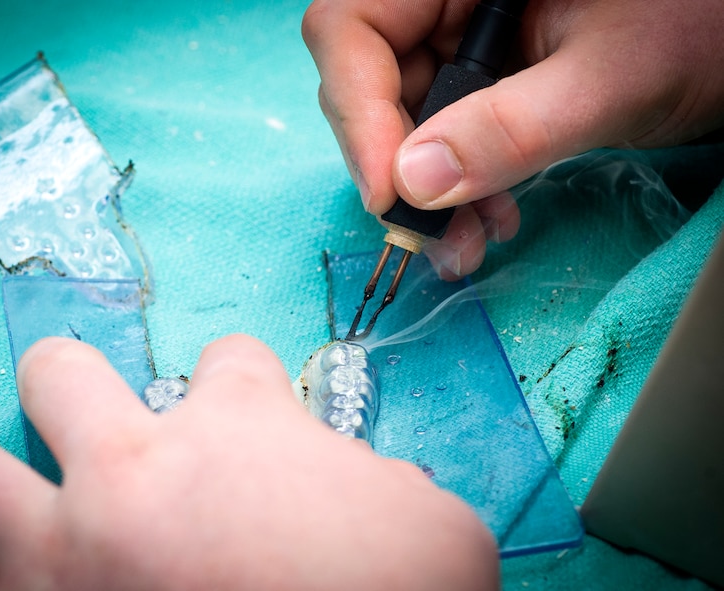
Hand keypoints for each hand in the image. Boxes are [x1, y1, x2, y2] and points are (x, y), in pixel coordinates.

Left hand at [0, 335, 498, 590]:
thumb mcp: (430, 522)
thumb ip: (380, 478)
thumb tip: (362, 486)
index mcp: (238, 427)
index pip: (229, 360)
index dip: (239, 384)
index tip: (240, 411)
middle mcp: (131, 468)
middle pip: (56, 372)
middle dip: (69, 383)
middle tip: (88, 419)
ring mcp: (60, 549)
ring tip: (8, 506)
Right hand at [302, 0, 723, 277]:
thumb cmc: (696, 28)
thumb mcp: (607, 77)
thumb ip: (513, 126)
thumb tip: (414, 183)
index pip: (354, 27)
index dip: (358, 110)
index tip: (389, 192)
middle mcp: (445, 1)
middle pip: (368, 81)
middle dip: (395, 168)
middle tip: (430, 236)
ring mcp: (458, 42)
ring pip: (400, 122)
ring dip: (426, 195)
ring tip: (467, 243)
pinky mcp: (478, 82)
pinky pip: (437, 140)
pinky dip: (454, 190)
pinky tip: (487, 218)